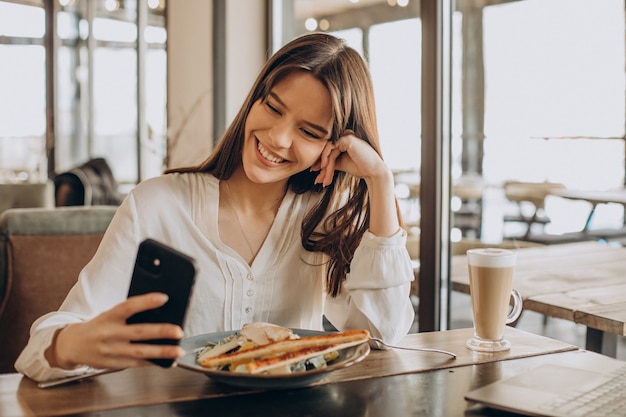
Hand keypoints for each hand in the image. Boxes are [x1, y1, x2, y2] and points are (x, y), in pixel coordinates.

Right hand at [47, 293, 184, 369]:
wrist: (73, 345)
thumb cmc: (99, 326)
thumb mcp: (109, 315)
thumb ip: (129, 314)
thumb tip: (159, 312)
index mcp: (109, 316)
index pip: (129, 306)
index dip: (146, 302)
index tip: (164, 298)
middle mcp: (110, 333)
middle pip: (139, 332)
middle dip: (161, 331)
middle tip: (178, 331)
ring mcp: (112, 351)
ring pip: (141, 352)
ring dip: (162, 352)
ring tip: (179, 350)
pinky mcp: (115, 364)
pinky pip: (138, 364)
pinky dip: (155, 363)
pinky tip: (170, 361)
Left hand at [311, 131, 398, 236]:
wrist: (374, 172)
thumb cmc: (361, 168)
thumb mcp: (341, 164)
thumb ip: (329, 164)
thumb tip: (314, 170)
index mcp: (345, 140)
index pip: (328, 150)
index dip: (321, 162)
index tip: (317, 176)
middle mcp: (345, 135)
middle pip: (326, 150)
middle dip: (321, 166)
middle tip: (318, 180)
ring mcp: (347, 136)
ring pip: (328, 151)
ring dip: (325, 167)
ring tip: (325, 180)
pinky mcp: (347, 139)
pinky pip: (332, 151)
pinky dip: (328, 162)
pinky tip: (326, 170)